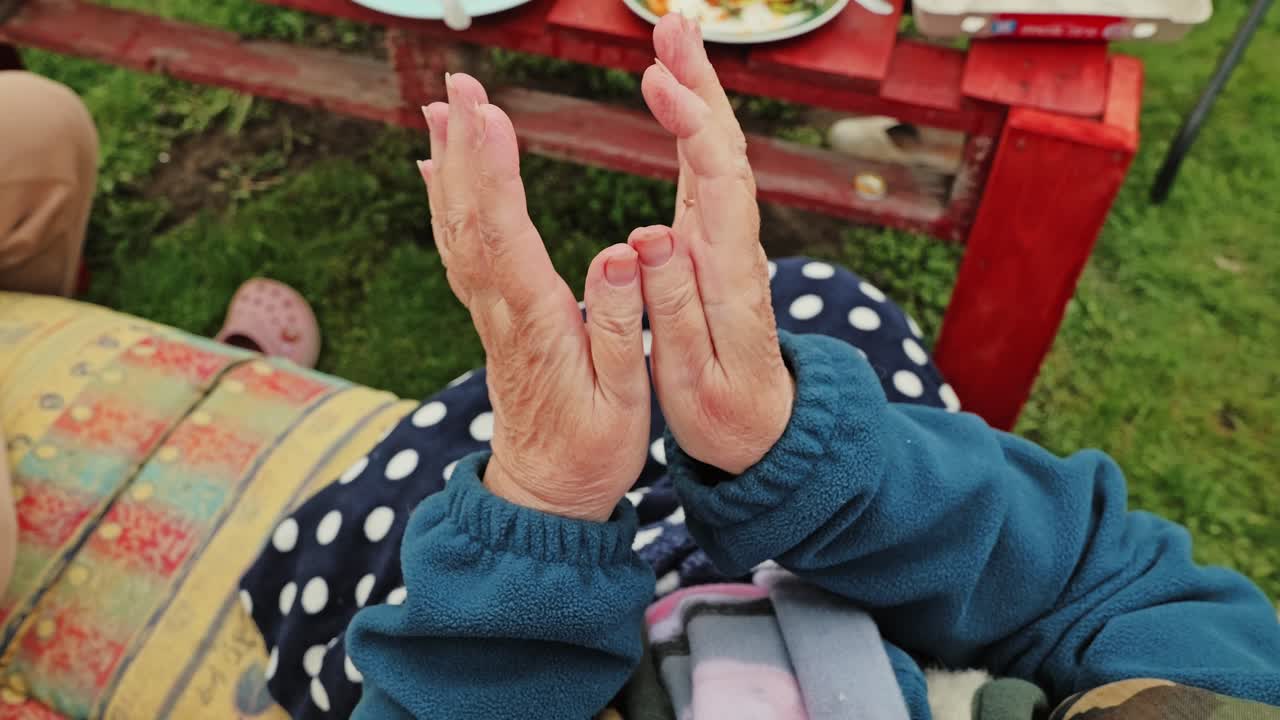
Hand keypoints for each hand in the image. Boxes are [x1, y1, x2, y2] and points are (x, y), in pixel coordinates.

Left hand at [420, 74, 650, 520]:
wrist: (545, 493)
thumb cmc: (592, 450)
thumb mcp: (624, 398)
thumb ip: (622, 324)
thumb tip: (621, 253)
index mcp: (537, 323)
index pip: (505, 234)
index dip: (494, 171)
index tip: (488, 113)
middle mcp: (501, 310)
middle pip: (470, 218)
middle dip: (464, 146)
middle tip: (458, 85)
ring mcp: (489, 312)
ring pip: (457, 228)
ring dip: (450, 165)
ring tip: (441, 110)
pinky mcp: (491, 316)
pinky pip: (459, 247)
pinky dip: (449, 202)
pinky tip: (441, 173)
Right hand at [630, 15, 793, 474]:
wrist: (766, 434)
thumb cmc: (726, 415)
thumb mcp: (696, 378)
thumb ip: (677, 309)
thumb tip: (652, 235)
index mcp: (729, 273)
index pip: (719, 180)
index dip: (694, 125)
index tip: (661, 82)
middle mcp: (735, 245)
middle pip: (726, 148)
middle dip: (700, 83)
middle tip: (672, 26)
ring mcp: (727, 241)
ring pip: (718, 152)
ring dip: (698, 91)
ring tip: (672, 38)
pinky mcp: (714, 245)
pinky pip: (705, 171)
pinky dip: (691, 125)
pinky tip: (674, 97)